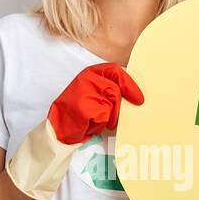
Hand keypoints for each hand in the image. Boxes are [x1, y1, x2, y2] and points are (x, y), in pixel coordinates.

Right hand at [6, 64, 143, 199]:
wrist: (59, 129)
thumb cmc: (80, 114)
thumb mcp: (95, 95)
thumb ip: (110, 90)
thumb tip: (135, 93)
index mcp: (90, 73)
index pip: (115, 70)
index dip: (130, 84)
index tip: (139, 99)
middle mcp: (86, 78)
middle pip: (116, 89)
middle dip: (119, 107)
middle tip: (114, 119)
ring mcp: (84, 90)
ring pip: (112, 102)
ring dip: (109, 116)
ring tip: (97, 121)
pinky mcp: (84, 105)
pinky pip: (105, 114)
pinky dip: (101, 123)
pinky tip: (90, 124)